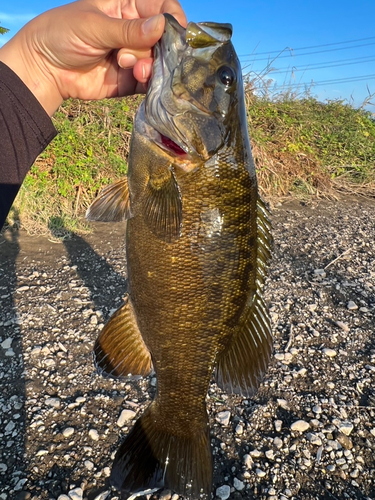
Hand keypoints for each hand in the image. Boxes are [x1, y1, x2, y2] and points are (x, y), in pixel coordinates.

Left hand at [0, 0, 185, 114]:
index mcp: (126, 7)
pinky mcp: (129, 80)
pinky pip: (149, 82)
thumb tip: (163, 25)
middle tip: (135, 53)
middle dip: (156, 46)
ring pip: (158, 61)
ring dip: (149, 64)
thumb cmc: (63, 34)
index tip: (176, 29)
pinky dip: (149, 81)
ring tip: (130, 66)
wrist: (44, 69)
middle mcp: (134, 32)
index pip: (161, 7)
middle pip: (163, 38)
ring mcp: (133, 57)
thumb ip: (129, 30)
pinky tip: (138, 77)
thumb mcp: (95, 26)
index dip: (172, 17)